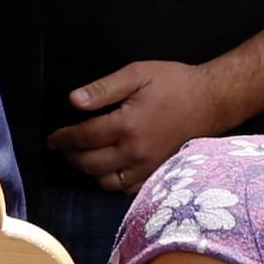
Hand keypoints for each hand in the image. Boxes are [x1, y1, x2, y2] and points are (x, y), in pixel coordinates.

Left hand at [49, 60, 228, 197]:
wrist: (211, 101)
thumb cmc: (174, 83)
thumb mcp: (137, 74)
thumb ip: (103, 89)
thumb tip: (73, 101)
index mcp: (127, 126)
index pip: (84, 137)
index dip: (63, 139)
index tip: (52, 138)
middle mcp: (135, 152)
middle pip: (91, 164)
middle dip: (71, 157)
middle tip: (62, 148)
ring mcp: (148, 166)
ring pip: (107, 182)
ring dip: (90, 172)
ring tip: (83, 158)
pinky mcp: (158, 173)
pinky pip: (128, 189)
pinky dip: (113, 183)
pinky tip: (108, 169)